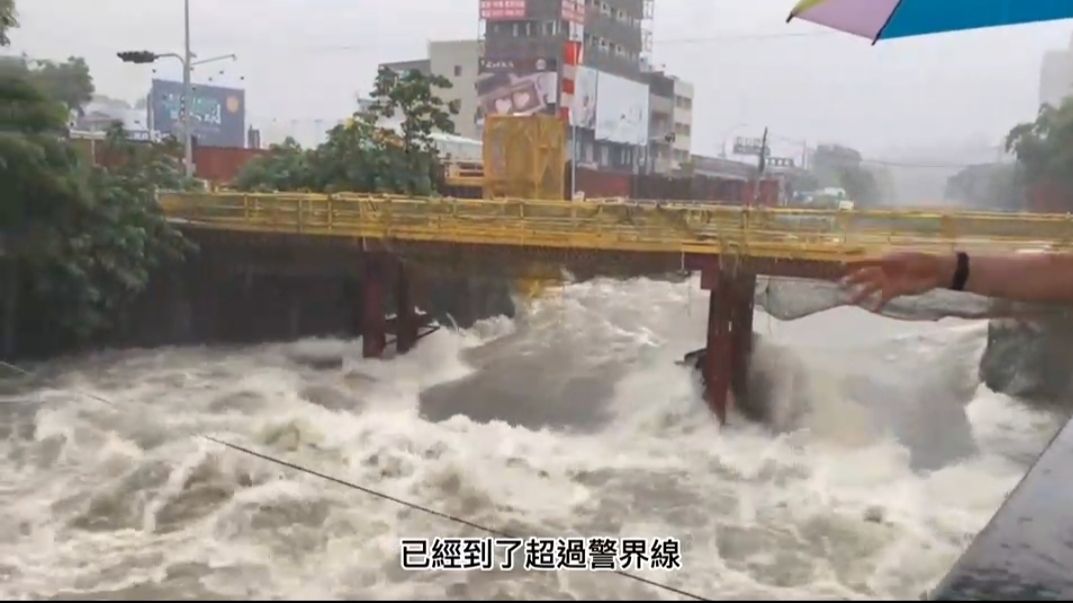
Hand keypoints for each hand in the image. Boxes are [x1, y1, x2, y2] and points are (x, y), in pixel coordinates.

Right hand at [842, 252, 956, 310]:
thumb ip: (888, 260)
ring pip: (871, 288)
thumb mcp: (903, 257)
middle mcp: (884, 271)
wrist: (936, 271)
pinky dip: (877, 303)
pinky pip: (883, 298)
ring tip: (851, 301)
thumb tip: (874, 261)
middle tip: (841, 285)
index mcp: (885, 260)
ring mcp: (889, 281)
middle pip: (865, 275)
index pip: (866, 261)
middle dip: (853, 279)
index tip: (842, 266)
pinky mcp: (895, 291)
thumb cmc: (921, 260)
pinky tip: (872, 309)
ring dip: (861, 293)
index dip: (854, 264)